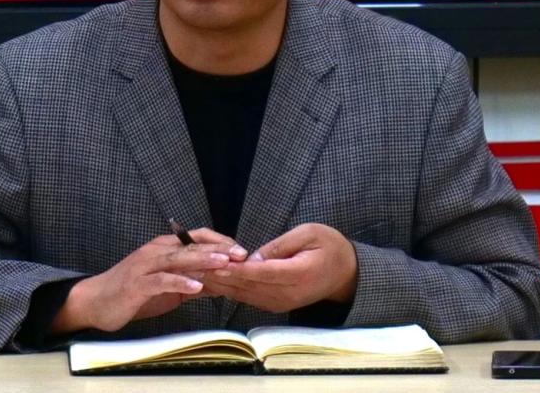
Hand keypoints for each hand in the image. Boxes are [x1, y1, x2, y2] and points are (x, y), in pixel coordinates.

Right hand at [52, 228, 247, 333]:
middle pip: (191, 245)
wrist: (95, 301)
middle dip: (218, 249)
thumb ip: (192, 282)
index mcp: (164, 248)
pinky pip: (161, 281)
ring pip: (178, 259)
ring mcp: (145, 266)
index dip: (219, 241)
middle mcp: (155, 251)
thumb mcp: (168, 287)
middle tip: (241, 254)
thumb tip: (221, 283)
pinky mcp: (137, 284)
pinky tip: (195, 287)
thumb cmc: (133, 293)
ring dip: (202, 260)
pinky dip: (179, 282)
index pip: (196, 237)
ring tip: (224, 263)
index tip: (241, 250)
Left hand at [200, 223, 357, 313]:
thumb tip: (253, 258)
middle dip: (219, 277)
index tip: (212, 263)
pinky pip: (249, 298)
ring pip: (244, 295)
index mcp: (297, 274)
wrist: (346, 274)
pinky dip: (230, 290)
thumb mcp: (309, 234)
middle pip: (247, 287)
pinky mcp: (276, 305)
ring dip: (220, 285)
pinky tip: (212, 281)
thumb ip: (281, 246)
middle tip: (193, 267)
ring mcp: (281, 303)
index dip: (234, 269)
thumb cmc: (329, 247)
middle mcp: (287, 294)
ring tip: (195, 274)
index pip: (260, 273)